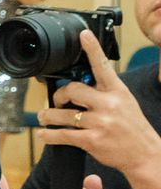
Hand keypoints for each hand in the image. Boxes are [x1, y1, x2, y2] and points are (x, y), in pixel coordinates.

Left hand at [38, 31, 160, 178]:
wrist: (145, 153)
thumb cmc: (132, 127)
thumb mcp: (125, 102)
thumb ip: (105, 92)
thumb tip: (79, 87)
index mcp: (118, 91)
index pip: (103, 66)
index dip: (92, 49)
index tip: (83, 35)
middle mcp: (109, 104)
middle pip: (73, 90)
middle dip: (59, 95)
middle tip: (56, 101)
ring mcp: (100, 122)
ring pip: (62, 115)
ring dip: (48, 116)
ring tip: (44, 117)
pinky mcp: (92, 140)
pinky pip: (62, 135)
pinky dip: (49, 135)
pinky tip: (44, 134)